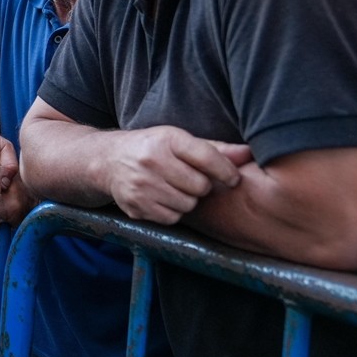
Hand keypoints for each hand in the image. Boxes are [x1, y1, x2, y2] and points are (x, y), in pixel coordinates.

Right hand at [103, 126, 249, 224]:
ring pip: (187, 204)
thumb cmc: (152, 148)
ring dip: (187, 200)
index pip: (207, 157)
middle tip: (190, 180)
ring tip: (175, 188)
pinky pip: (171, 217)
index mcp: (167, 139)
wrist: (108, 160)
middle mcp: (152, 160)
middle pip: (200, 186)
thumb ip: (215, 149)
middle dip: (200, 186)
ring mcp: (142, 184)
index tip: (232, 178)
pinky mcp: (135, 205)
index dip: (226, 171)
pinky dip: (172, 211)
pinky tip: (163, 198)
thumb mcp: (178, 140)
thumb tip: (249, 153)